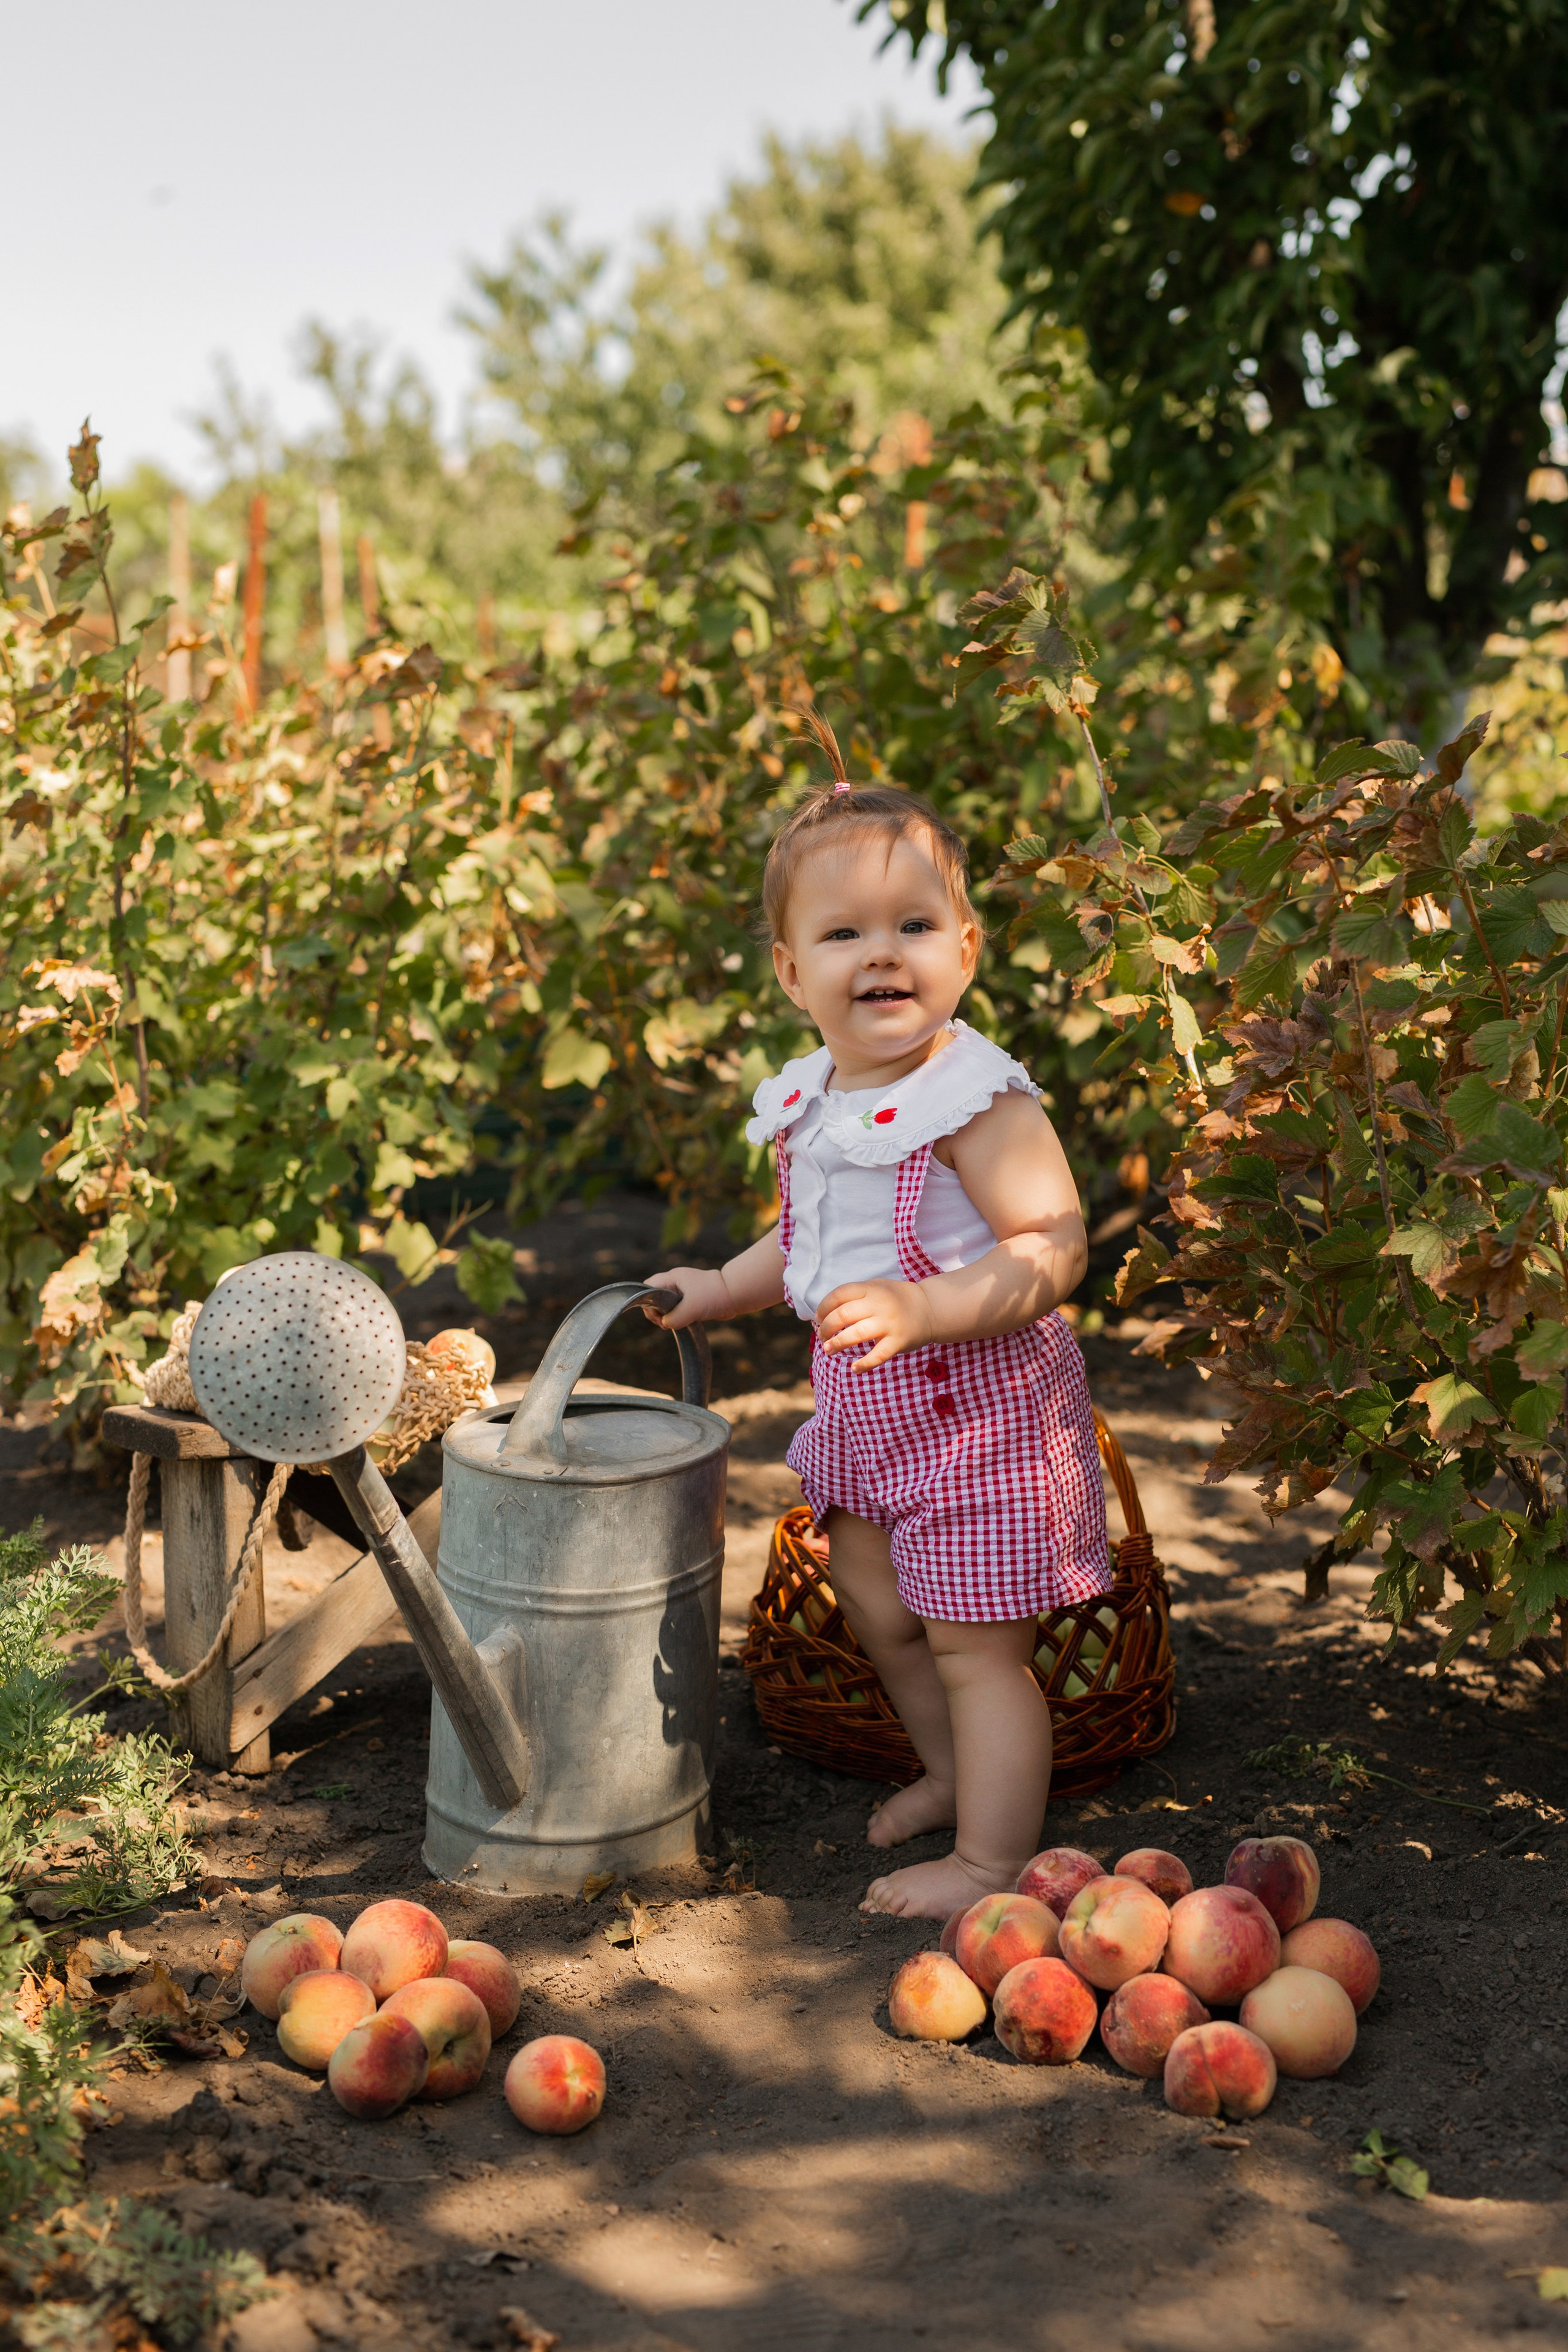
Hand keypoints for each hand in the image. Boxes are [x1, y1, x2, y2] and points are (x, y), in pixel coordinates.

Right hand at [641, 1267, 733, 1329]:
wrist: (735, 1295)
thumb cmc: (714, 1295)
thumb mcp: (692, 1308)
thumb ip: (675, 1318)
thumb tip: (665, 1324)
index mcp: (673, 1278)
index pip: (648, 1286)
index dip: (646, 1300)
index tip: (656, 1315)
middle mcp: (676, 1283)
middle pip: (655, 1297)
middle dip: (656, 1312)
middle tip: (664, 1323)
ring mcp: (683, 1292)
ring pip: (665, 1306)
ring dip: (666, 1317)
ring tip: (672, 1325)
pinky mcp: (691, 1301)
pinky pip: (676, 1310)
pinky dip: (675, 1318)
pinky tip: (680, 1324)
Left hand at [815, 1277, 934, 1371]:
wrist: (929, 1308)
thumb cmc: (895, 1300)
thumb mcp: (876, 1288)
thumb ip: (855, 1297)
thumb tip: (825, 1315)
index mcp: (870, 1289)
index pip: (839, 1295)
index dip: (823, 1307)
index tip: (818, 1318)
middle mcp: (879, 1304)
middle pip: (843, 1315)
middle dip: (826, 1328)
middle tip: (822, 1337)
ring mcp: (889, 1323)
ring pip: (856, 1334)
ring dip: (837, 1344)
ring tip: (828, 1350)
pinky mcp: (898, 1341)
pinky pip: (878, 1355)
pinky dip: (864, 1364)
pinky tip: (854, 1368)